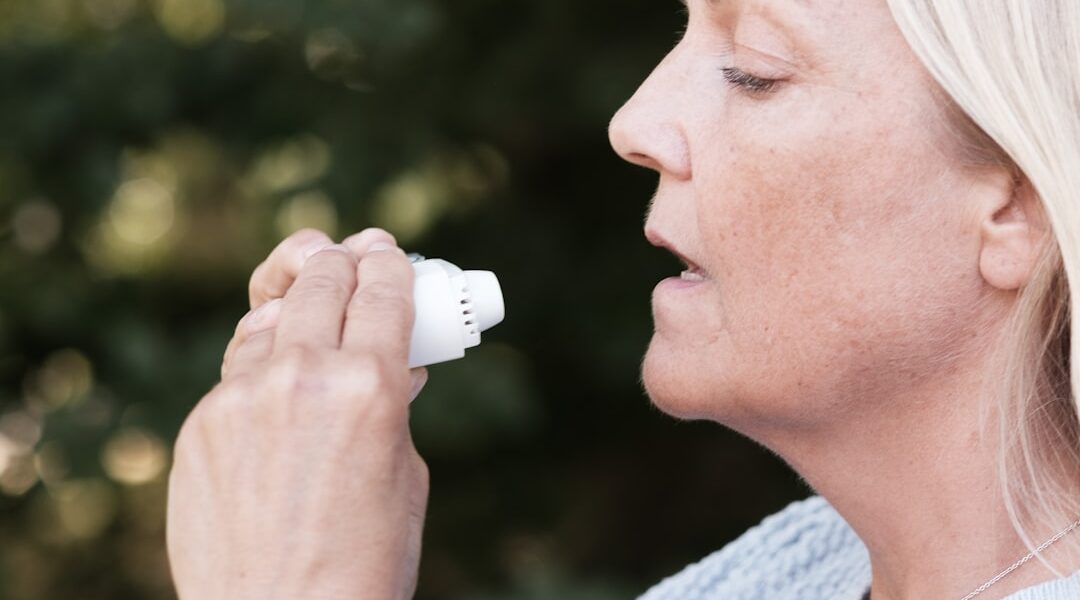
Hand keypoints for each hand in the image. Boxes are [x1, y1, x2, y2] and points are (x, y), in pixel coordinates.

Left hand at [167, 231, 429, 599]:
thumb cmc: (363, 561)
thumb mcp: (406, 473)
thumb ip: (394, 405)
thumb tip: (395, 366)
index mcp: (369, 387)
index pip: (382, 290)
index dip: (391, 264)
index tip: (390, 255)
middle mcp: (301, 376)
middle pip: (319, 278)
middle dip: (341, 260)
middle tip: (351, 257)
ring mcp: (240, 398)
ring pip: (269, 318)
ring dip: (295, 307)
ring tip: (310, 311)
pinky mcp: (200, 424)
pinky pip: (237, 372)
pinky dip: (263, 366)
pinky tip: (279, 384)